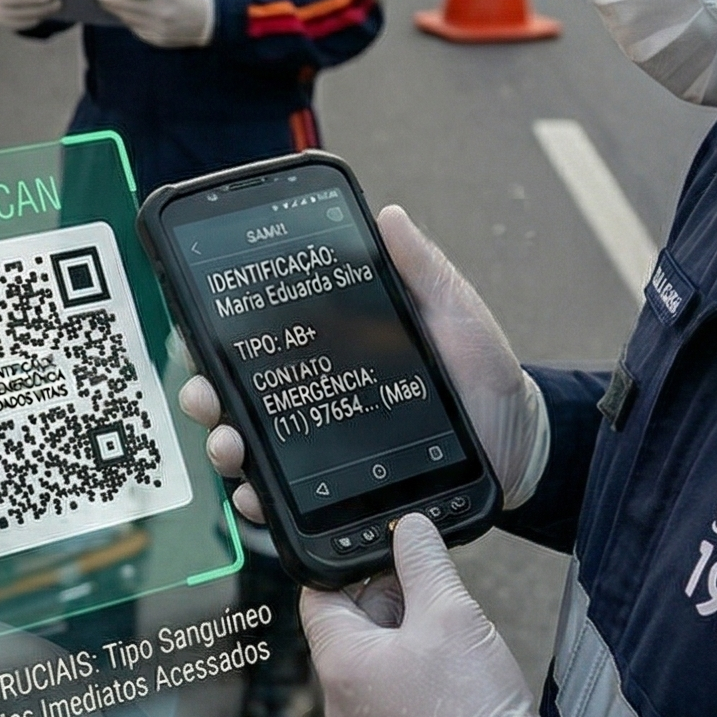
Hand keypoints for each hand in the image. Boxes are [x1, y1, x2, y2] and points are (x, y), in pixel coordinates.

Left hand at [93, 0, 213, 47]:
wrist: (210, 22)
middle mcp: (160, 13)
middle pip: (127, 5)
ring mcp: (158, 28)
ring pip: (129, 19)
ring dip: (116, 10)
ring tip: (106, 1)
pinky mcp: (157, 39)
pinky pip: (137, 29)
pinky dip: (128, 20)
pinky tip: (121, 13)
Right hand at [175, 206, 550, 519]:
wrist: (518, 439)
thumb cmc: (483, 372)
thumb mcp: (454, 311)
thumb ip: (421, 267)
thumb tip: (389, 215)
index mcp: (333, 349)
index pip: (262, 343)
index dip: (219, 340)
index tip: (198, 335)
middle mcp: (318, 396)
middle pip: (239, 397)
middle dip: (206, 396)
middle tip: (204, 396)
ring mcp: (324, 448)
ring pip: (253, 450)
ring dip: (225, 446)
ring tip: (228, 445)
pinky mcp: (340, 491)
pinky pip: (288, 501)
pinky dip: (260, 500)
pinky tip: (255, 495)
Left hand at [299, 514, 542, 716]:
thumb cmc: (471, 707)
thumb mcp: (450, 612)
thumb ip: (423, 561)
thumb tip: (410, 529)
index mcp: (340, 664)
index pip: (318, 597)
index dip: (349, 568)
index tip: (383, 558)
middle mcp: (340, 704)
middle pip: (350, 630)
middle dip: (390, 604)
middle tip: (433, 597)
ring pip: (373, 666)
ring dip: (405, 644)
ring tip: (449, 641)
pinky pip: (390, 703)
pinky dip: (414, 683)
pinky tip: (451, 680)